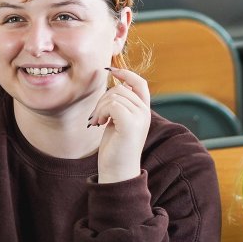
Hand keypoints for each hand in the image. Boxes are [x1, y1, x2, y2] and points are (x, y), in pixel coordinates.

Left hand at [90, 67, 149, 183]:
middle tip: (97, 117)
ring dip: (100, 107)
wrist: (117, 171)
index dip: (126, 73)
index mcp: (143, 111)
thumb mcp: (118, 122)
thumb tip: (113, 83)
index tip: (110, 70)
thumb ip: (119, 105)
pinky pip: (112, 104)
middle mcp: (145, 113)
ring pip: (114, 95)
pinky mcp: (131, 124)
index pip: (140, 83)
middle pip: (120, 89)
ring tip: (97, 122)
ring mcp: (140, 118)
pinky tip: (99, 124)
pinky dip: (101, 112)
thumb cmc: (115, 148)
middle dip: (102, 99)